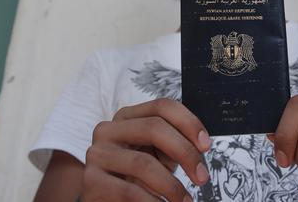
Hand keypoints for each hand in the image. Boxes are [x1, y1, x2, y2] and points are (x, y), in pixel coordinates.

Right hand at [82, 98, 211, 201]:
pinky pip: (130, 191)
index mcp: (127, 117)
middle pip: (154, 128)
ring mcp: (97, 154)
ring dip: (171, 186)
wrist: (107, 200)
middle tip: (202, 177)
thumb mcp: (157, 155)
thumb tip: (201, 146)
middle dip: (185, 152)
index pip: (162, 106)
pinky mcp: (91, 181)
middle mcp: (108, 130)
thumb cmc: (136, 177)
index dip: (189, 122)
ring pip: (143, 163)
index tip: (206, 145)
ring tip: (184, 200)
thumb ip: (174, 144)